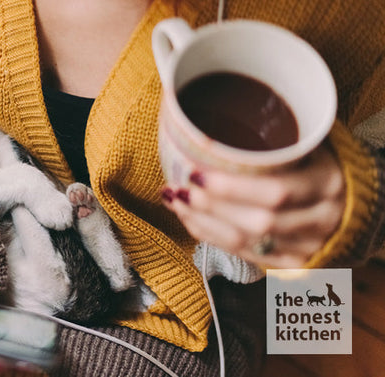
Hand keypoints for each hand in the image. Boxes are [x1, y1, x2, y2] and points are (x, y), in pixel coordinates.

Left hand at [162, 145, 344, 267]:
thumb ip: (278, 139)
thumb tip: (209, 121)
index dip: (231, 187)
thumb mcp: (313, 144)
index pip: (276, 192)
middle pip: (256, 222)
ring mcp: (308, 248)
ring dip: (201, 222)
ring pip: (245, 243)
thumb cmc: (323, 165)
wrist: (359, 204)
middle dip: (209, 206)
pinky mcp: (294, 266)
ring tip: (173, 200)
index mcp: (327, 184)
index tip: (195, 172)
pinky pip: (245, 255)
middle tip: (176, 187)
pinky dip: (212, 237)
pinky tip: (190, 219)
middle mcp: (321, 220)